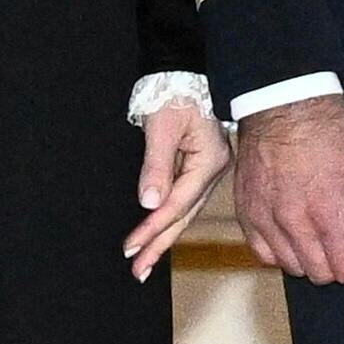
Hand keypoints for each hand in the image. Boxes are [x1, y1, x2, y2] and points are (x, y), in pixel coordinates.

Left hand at [126, 95, 227, 269]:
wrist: (185, 71)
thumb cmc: (175, 94)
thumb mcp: (161, 127)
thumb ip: (156, 166)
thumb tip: (148, 203)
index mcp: (209, 161)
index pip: (176, 204)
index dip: (152, 228)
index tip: (131, 248)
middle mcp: (213, 170)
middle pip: (183, 215)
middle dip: (159, 244)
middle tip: (138, 271)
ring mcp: (209, 170)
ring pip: (184, 211)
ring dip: (163, 236)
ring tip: (145, 261)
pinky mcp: (200, 167)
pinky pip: (184, 200)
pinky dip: (169, 219)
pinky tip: (159, 233)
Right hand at [227, 92, 343, 283]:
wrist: (284, 104)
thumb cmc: (332, 131)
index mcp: (329, 211)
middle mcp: (294, 222)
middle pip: (323, 275)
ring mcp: (265, 220)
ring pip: (294, 268)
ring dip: (315, 257)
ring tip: (324, 229)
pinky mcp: (247, 215)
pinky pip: (265, 255)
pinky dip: (284, 251)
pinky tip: (298, 229)